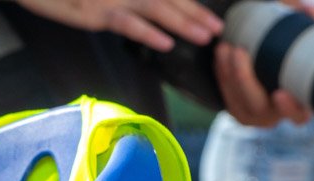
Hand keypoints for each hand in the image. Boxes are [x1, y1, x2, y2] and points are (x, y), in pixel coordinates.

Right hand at [14, 0, 222, 51]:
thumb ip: (115, 2)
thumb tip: (134, 13)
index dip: (187, 2)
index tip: (206, 15)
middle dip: (195, 13)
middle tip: (218, 29)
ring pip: (156, 9)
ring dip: (183, 23)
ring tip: (204, 36)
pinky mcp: (95, 11)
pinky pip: (127, 23)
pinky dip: (148, 33)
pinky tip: (166, 44)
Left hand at [211, 1, 313, 126]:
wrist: (270, 65)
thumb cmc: (295, 53)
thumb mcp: (304, 39)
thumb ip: (310, 26)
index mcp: (301, 106)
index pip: (299, 116)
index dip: (290, 107)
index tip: (279, 93)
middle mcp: (277, 115)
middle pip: (259, 106)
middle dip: (245, 79)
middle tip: (239, 50)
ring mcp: (255, 117)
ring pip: (238, 102)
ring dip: (228, 74)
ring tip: (225, 47)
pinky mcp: (237, 111)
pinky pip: (226, 97)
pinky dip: (222, 75)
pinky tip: (220, 55)